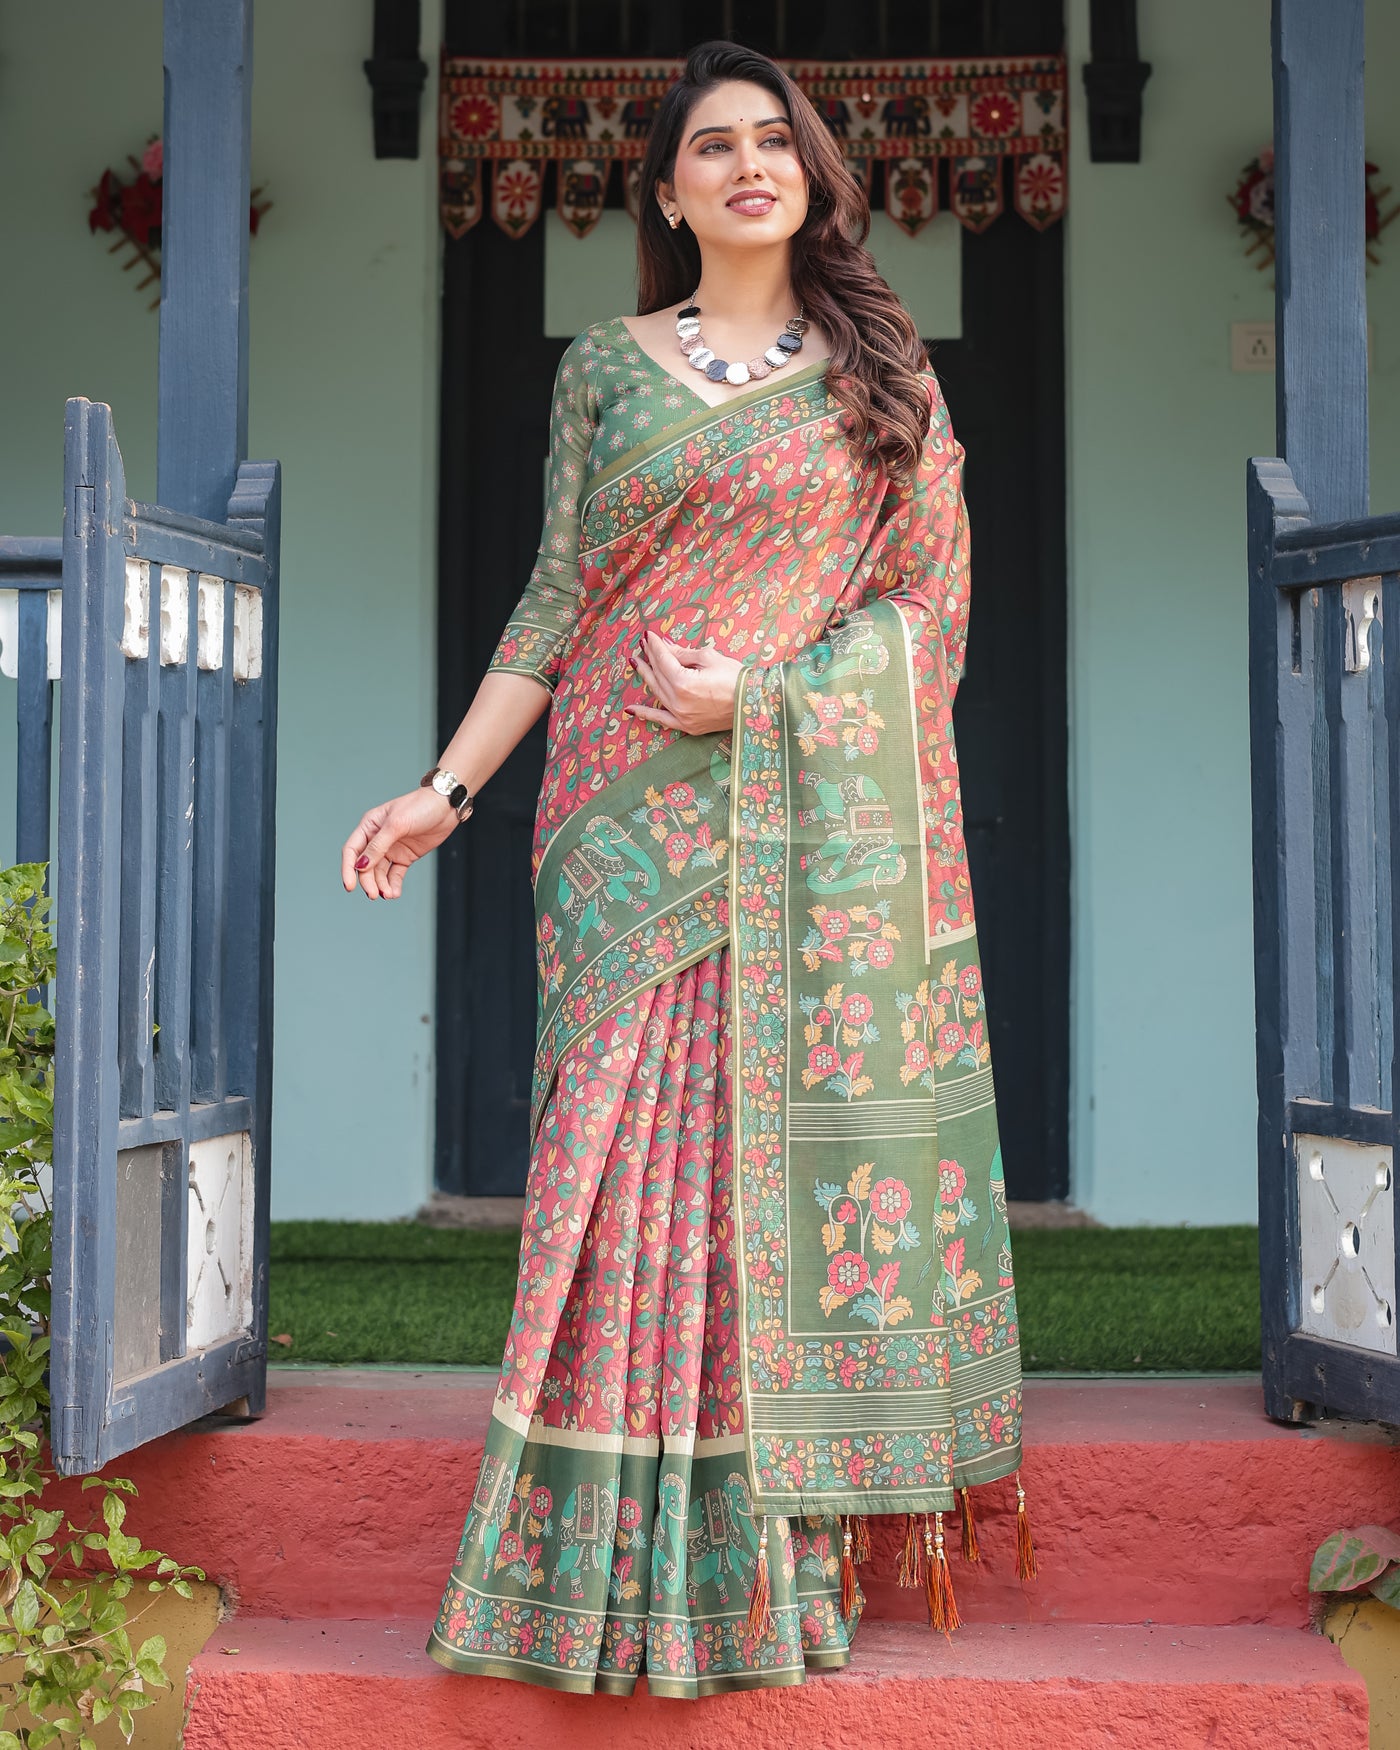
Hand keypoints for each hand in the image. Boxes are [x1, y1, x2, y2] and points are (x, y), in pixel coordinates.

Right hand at [341, 786, 458, 899]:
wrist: (446, 806)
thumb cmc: (420, 806)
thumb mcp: (397, 825)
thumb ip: (378, 845)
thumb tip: (361, 865)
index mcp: (369, 826)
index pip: (352, 850)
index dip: (348, 869)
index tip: (349, 886)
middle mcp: (377, 838)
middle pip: (365, 865)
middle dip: (368, 881)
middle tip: (374, 895)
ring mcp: (391, 849)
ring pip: (379, 873)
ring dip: (381, 885)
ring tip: (388, 894)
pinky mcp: (405, 857)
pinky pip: (395, 874)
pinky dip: (393, 885)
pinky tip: (394, 893)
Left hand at [629, 630, 743, 735]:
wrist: (755, 703)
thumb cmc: (736, 677)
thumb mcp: (709, 658)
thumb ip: (682, 653)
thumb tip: (665, 646)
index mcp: (683, 683)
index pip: (663, 660)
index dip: (655, 646)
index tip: (648, 635)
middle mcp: (678, 702)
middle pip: (658, 675)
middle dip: (649, 657)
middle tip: (641, 644)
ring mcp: (681, 716)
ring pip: (657, 692)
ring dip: (646, 676)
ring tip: (636, 663)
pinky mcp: (687, 726)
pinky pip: (661, 720)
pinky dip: (646, 714)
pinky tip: (630, 709)